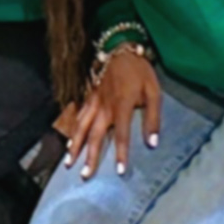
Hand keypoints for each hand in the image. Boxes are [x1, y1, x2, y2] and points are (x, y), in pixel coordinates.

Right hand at [62, 46, 163, 174]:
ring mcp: (94, 101)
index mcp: (123, 105)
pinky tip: (69, 142)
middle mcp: (105, 106)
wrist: (120, 48)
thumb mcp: (154, 91)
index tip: (118, 171)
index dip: (120, 153)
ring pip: (81, 127)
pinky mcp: (88, 97)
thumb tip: (152, 143)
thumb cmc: (140, 71)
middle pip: (94, 135)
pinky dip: (72, 131)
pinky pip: (78, 116)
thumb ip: (153, 118)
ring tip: (69, 163)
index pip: (121, 134)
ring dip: (75, 146)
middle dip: (89, 156)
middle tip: (85, 175)